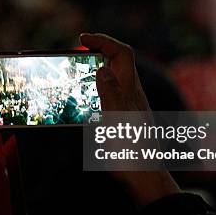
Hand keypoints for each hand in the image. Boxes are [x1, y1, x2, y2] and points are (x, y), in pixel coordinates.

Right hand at [80, 33, 179, 206]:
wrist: (142, 176)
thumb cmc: (132, 149)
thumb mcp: (118, 117)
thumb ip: (111, 92)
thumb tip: (103, 68)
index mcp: (131, 89)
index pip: (122, 54)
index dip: (104, 41)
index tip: (82, 38)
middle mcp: (130, 94)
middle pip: (117, 63)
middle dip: (98, 51)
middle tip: (76, 52)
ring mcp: (126, 107)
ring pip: (111, 79)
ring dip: (94, 70)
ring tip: (74, 72)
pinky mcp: (120, 120)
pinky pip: (106, 96)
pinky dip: (92, 90)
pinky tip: (80, 101)